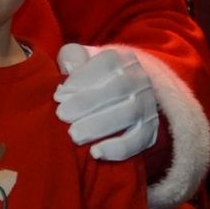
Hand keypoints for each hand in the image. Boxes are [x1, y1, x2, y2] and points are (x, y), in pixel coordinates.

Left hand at [53, 44, 157, 159]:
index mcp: (122, 58)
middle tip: (62, 116)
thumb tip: (71, 65)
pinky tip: (95, 153)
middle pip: (118, 89)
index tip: (58, 95)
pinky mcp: (150, 129)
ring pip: (129, 114)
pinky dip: (118, 148)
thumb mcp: (80, 60)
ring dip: (100, 126)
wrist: (121, 97)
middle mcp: (140, 78)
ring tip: (74, 135)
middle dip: (87, 103)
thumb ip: (72, 56)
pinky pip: (139, 140)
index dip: (81, 79)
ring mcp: (147, 104)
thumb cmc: (91, 78)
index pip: (106, 63)